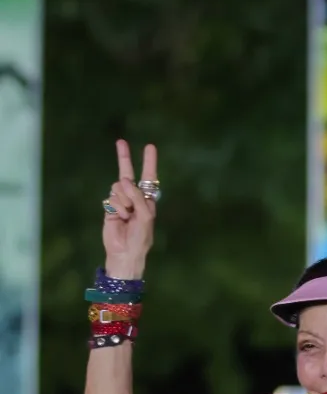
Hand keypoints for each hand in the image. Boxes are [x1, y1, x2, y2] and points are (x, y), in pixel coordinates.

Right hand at [102, 140, 157, 278]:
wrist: (125, 252)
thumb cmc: (141, 237)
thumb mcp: (146, 216)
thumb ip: (138, 197)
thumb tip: (123, 180)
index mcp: (147, 200)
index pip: (148, 178)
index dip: (149, 162)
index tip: (150, 146)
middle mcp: (133, 198)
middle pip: (127, 174)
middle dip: (124, 158)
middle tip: (120, 141)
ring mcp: (120, 201)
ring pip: (118, 187)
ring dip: (125, 200)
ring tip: (128, 215)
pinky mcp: (109, 207)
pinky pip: (112, 198)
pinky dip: (118, 207)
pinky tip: (120, 218)